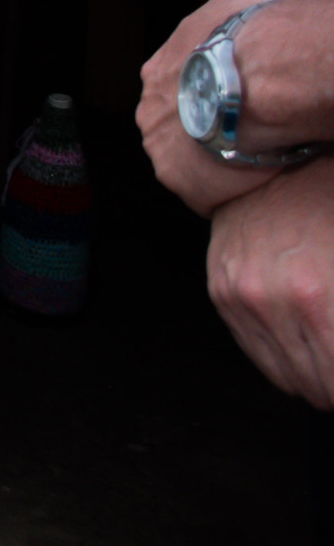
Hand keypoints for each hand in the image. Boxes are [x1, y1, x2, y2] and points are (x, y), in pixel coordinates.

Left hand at [141, 0, 294, 214]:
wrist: (267, 78)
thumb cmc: (255, 31)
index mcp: (158, 69)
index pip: (179, 85)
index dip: (210, 92)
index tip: (236, 96)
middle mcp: (149, 108)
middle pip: (179, 124)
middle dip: (206, 128)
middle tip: (245, 131)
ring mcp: (162, 146)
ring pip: (188, 159)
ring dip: (213, 161)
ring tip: (252, 158)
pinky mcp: (182, 181)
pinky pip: (201, 192)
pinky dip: (221, 190)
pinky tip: (250, 182)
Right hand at [208, 160, 333, 407]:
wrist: (277, 161)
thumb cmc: (330, 201)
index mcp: (316, 294)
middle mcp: (271, 301)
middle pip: (319, 384)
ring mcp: (240, 298)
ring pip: (288, 377)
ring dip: (319, 379)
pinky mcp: (222, 293)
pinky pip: (257, 353)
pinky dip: (287, 364)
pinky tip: (310, 351)